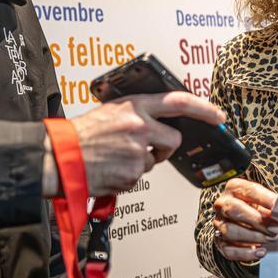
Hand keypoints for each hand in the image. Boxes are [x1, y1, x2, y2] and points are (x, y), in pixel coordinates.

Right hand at [41, 91, 224, 196]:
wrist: (59, 158)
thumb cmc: (80, 135)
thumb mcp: (110, 111)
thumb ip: (136, 113)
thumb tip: (157, 121)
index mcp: (134, 106)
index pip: (179, 101)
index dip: (204, 108)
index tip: (219, 115)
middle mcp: (139, 125)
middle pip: (173, 138)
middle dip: (166, 146)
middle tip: (147, 147)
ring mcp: (137, 151)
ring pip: (155, 160)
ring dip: (141, 162)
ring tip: (115, 157)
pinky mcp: (132, 173)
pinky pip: (140, 177)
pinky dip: (128, 176)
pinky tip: (110, 169)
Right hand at [211, 178, 277, 262]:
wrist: (244, 222)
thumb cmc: (257, 208)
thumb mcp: (264, 202)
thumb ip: (272, 205)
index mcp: (234, 188)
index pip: (248, 190)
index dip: (264, 198)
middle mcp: (222, 204)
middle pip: (233, 209)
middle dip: (257, 220)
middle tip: (275, 227)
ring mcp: (219, 223)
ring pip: (230, 231)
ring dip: (253, 237)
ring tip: (270, 239)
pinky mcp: (219, 241)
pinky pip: (229, 250)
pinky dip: (246, 253)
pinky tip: (261, 252)